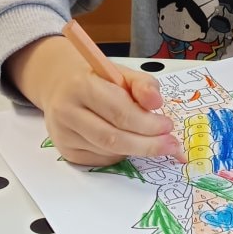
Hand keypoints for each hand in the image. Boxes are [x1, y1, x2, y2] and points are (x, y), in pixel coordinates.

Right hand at [7, 36, 185, 166]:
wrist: (62, 88)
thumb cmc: (97, 80)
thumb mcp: (122, 73)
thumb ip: (143, 84)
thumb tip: (156, 102)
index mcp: (80, 86)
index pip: (119, 112)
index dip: (147, 123)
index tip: (167, 126)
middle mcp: (67, 112)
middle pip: (113, 138)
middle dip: (147, 144)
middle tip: (170, 144)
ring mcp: (64, 136)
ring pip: (109, 152)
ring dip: (136, 149)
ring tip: (150, 140)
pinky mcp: (67, 153)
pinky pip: (102, 160)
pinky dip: (122, 154)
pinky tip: (128, 142)